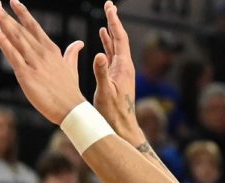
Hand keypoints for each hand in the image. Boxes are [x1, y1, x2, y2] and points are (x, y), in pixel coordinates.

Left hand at [0, 0, 87, 125]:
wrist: (71, 108)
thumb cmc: (70, 90)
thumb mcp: (71, 67)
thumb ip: (72, 53)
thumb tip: (79, 43)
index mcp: (51, 49)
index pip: (34, 27)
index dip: (23, 13)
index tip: (14, 1)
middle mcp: (41, 52)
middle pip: (21, 29)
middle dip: (7, 15)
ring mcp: (34, 62)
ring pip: (15, 38)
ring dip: (3, 22)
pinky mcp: (26, 75)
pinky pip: (12, 55)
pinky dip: (4, 42)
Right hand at [92, 1, 137, 129]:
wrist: (122, 127)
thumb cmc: (113, 113)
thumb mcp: (105, 92)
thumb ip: (101, 72)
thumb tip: (99, 54)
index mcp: (123, 66)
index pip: (120, 38)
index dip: (114, 21)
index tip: (110, 6)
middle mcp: (125, 66)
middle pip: (120, 38)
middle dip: (114, 21)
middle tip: (109, 5)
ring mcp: (121, 71)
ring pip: (116, 45)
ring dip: (111, 30)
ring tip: (106, 17)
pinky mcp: (117, 76)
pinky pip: (112, 54)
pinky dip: (108, 43)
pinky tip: (102, 38)